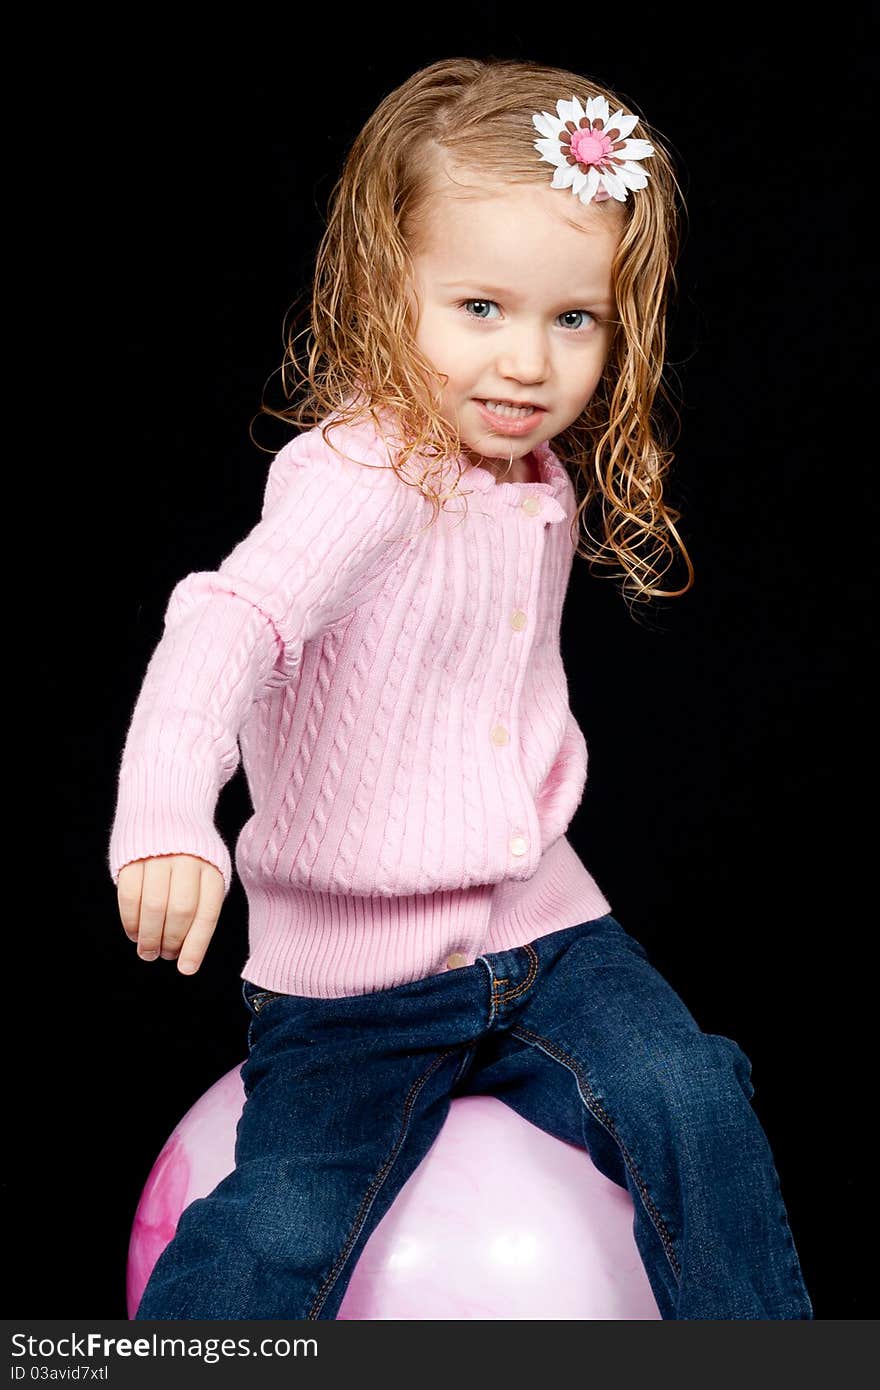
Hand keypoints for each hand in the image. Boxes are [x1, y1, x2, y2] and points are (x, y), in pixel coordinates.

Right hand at [116, 854, 224, 974]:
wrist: (169, 813)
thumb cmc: (191, 857)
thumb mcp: (207, 875)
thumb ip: (201, 907)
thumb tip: (187, 954)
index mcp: (212, 869)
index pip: (206, 913)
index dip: (196, 945)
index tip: (186, 969)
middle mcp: (188, 861)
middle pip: (180, 911)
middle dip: (171, 941)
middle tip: (163, 955)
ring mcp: (160, 857)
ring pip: (154, 906)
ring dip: (149, 937)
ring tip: (147, 951)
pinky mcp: (133, 857)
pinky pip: (129, 896)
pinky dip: (130, 921)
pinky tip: (134, 932)